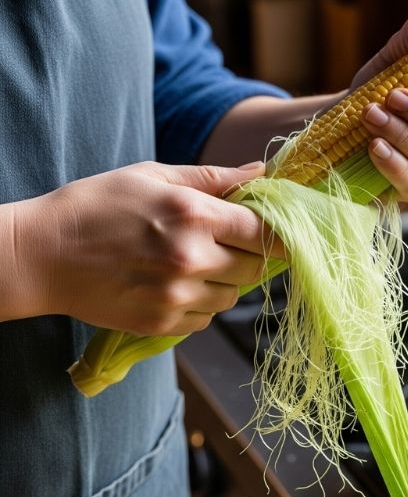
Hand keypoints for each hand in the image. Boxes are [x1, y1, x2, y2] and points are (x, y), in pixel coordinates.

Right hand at [13, 162, 277, 334]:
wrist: (40, 254)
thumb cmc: (97, 205)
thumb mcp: (153, 176)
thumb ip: (213, 179)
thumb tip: (260, 173)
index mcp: (193, 215)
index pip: (264, 232)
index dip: (277, 233)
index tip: (278, 233)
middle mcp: (191, 258)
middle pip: (255, 267)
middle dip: (248, 255)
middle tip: (224, 244)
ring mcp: (176, 296)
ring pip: (232, 296)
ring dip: (223, 281)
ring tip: (191, 264)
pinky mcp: (162, 324)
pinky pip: (206, 319)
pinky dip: (199, 305)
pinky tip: (173, 286)